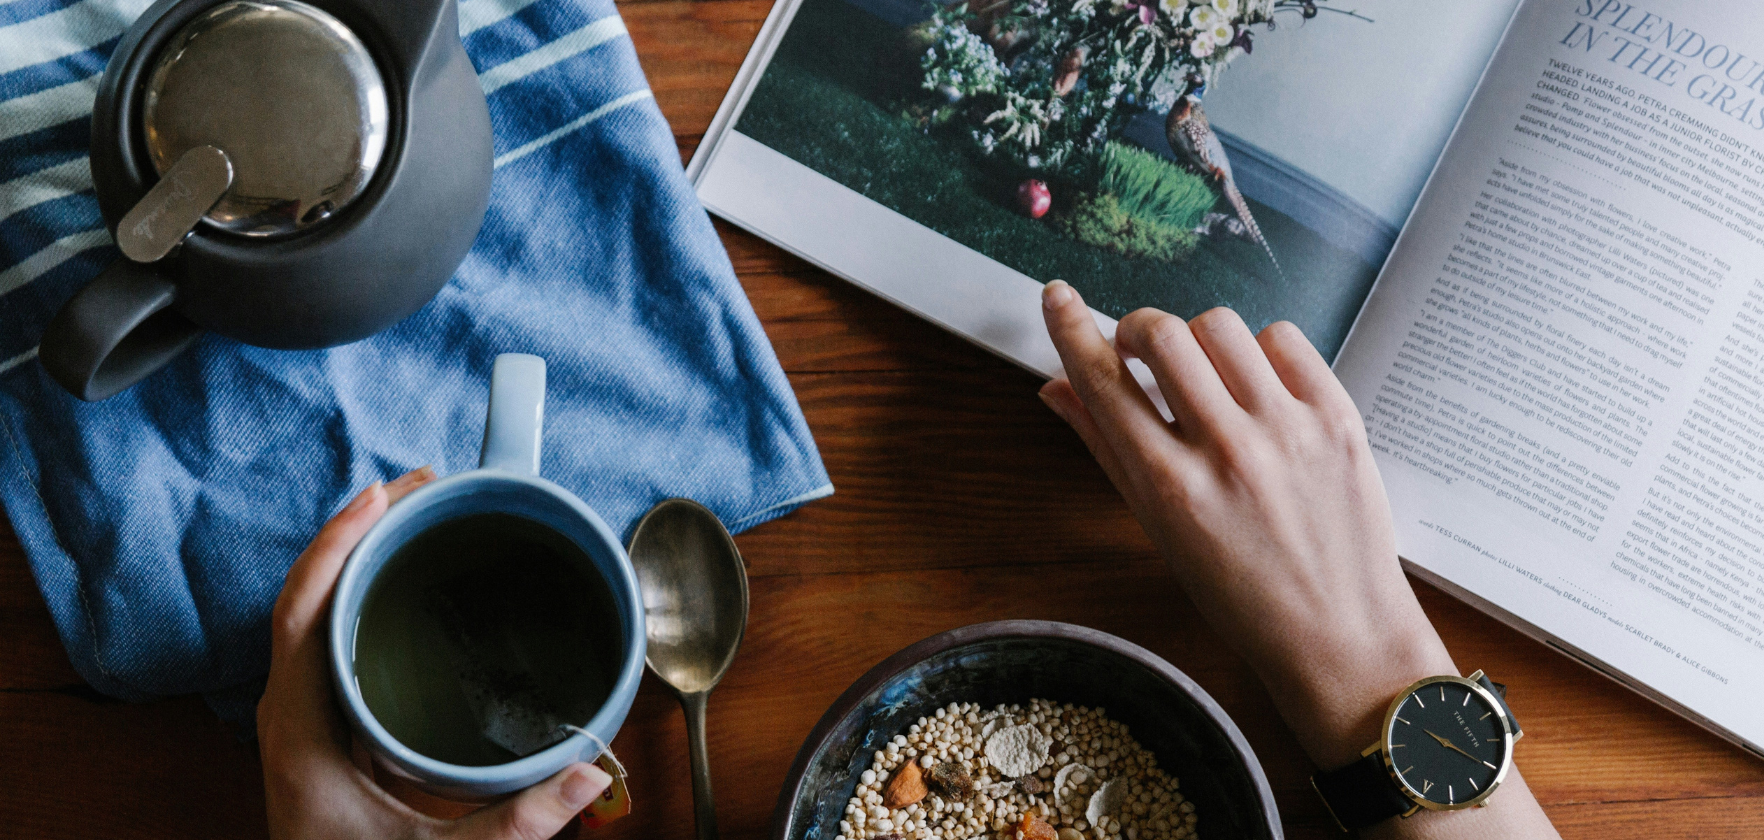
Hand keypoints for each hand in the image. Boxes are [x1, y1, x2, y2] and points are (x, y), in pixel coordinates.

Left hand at [258, 467, 611, 839]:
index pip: (299, 613)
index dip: (335, 544)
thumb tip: (588, 773)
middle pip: (309, 593)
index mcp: (300, 733)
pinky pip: (335, 635)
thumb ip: (516, 821)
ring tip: (421, 512)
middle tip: (426, 485)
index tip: (380, 495)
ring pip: (319, 610)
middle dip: (362, 528)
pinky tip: (408, 576)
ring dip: (364, 554)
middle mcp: (293, 712)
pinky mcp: (328, 722)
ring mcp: (306, 715)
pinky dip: (367, 590)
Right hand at [1038, 284, 1558, 837]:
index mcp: (1170, 487)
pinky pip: (1284, 338)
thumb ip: (1106, 450)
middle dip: (1138, 328)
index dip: (1071, 328)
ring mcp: (1288, 430)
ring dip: (1199, 339)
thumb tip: (1056, 388)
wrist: (1340, 635)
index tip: (1057, 297)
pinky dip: (1260, 350)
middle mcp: (1227, 451)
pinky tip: (1257, 385)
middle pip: (1162, 333)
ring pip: (1221, 326)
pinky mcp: (1338, 417)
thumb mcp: (1159, 531)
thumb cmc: (1241, 595)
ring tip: (1207, 376)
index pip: (1103, 382)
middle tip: (1140, 351)